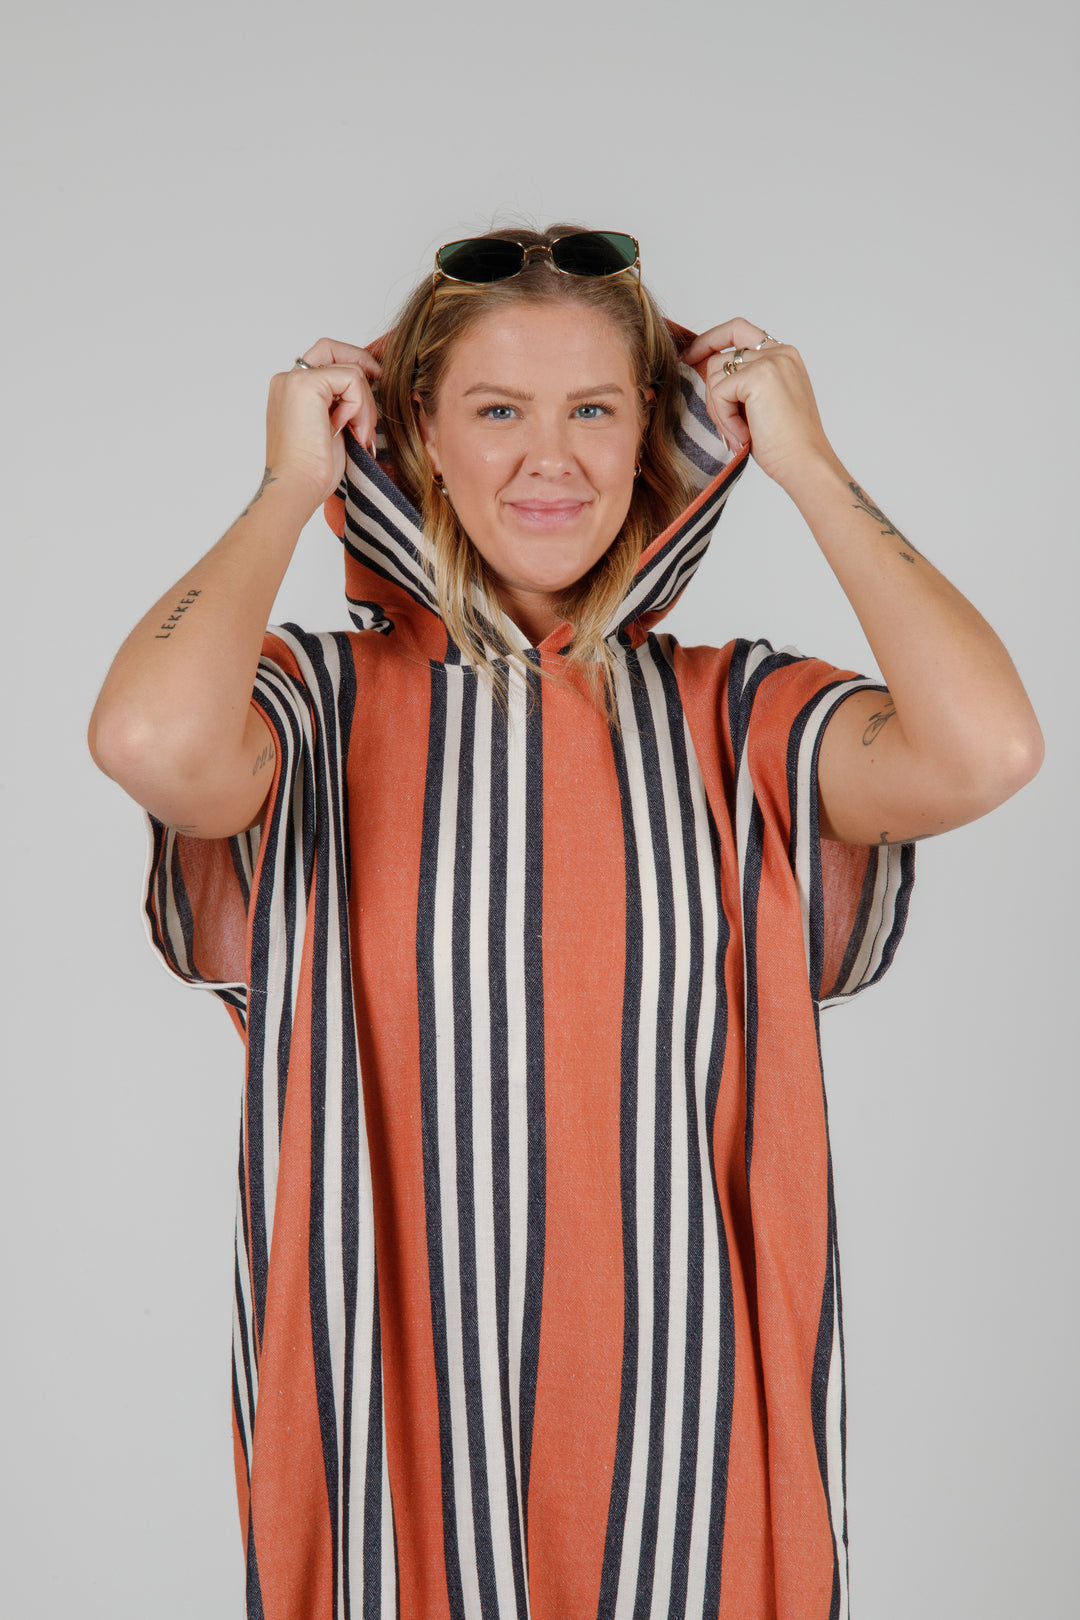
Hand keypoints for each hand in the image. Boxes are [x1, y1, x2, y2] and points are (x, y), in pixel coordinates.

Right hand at [265, 338, 381, 506]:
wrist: (297, 488)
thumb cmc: (313, 471)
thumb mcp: (334, 430)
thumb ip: (343, 406)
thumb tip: (373, 390)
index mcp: (291, 391)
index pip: (326, 361)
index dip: (355, 371)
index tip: (374, 395)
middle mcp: (287, 380)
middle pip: (333, 349)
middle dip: (363, 366)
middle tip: (382, 390)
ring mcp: (294, 379)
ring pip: (350, 368)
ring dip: (366, 403)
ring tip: (360, 434)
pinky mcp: (306, 384)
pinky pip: (352, 378)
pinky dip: (361, 405)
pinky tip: (351, 430)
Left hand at [682, 320, 838, 490]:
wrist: (805, 464)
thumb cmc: (784, 444)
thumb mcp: (757, 405)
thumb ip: (738, 382)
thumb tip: (699, 369)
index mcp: (782, 356)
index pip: (737, 330)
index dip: (710, 341)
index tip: (689, 358)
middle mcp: (779, 352)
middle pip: (719, 358)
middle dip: (712, 394)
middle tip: (724, 425)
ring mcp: (771, 360)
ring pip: (715, 376)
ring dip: (719, 412)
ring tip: (740, 435)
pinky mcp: (759, 375)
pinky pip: (719, 393)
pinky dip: (724, 419)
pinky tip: (743, 435)